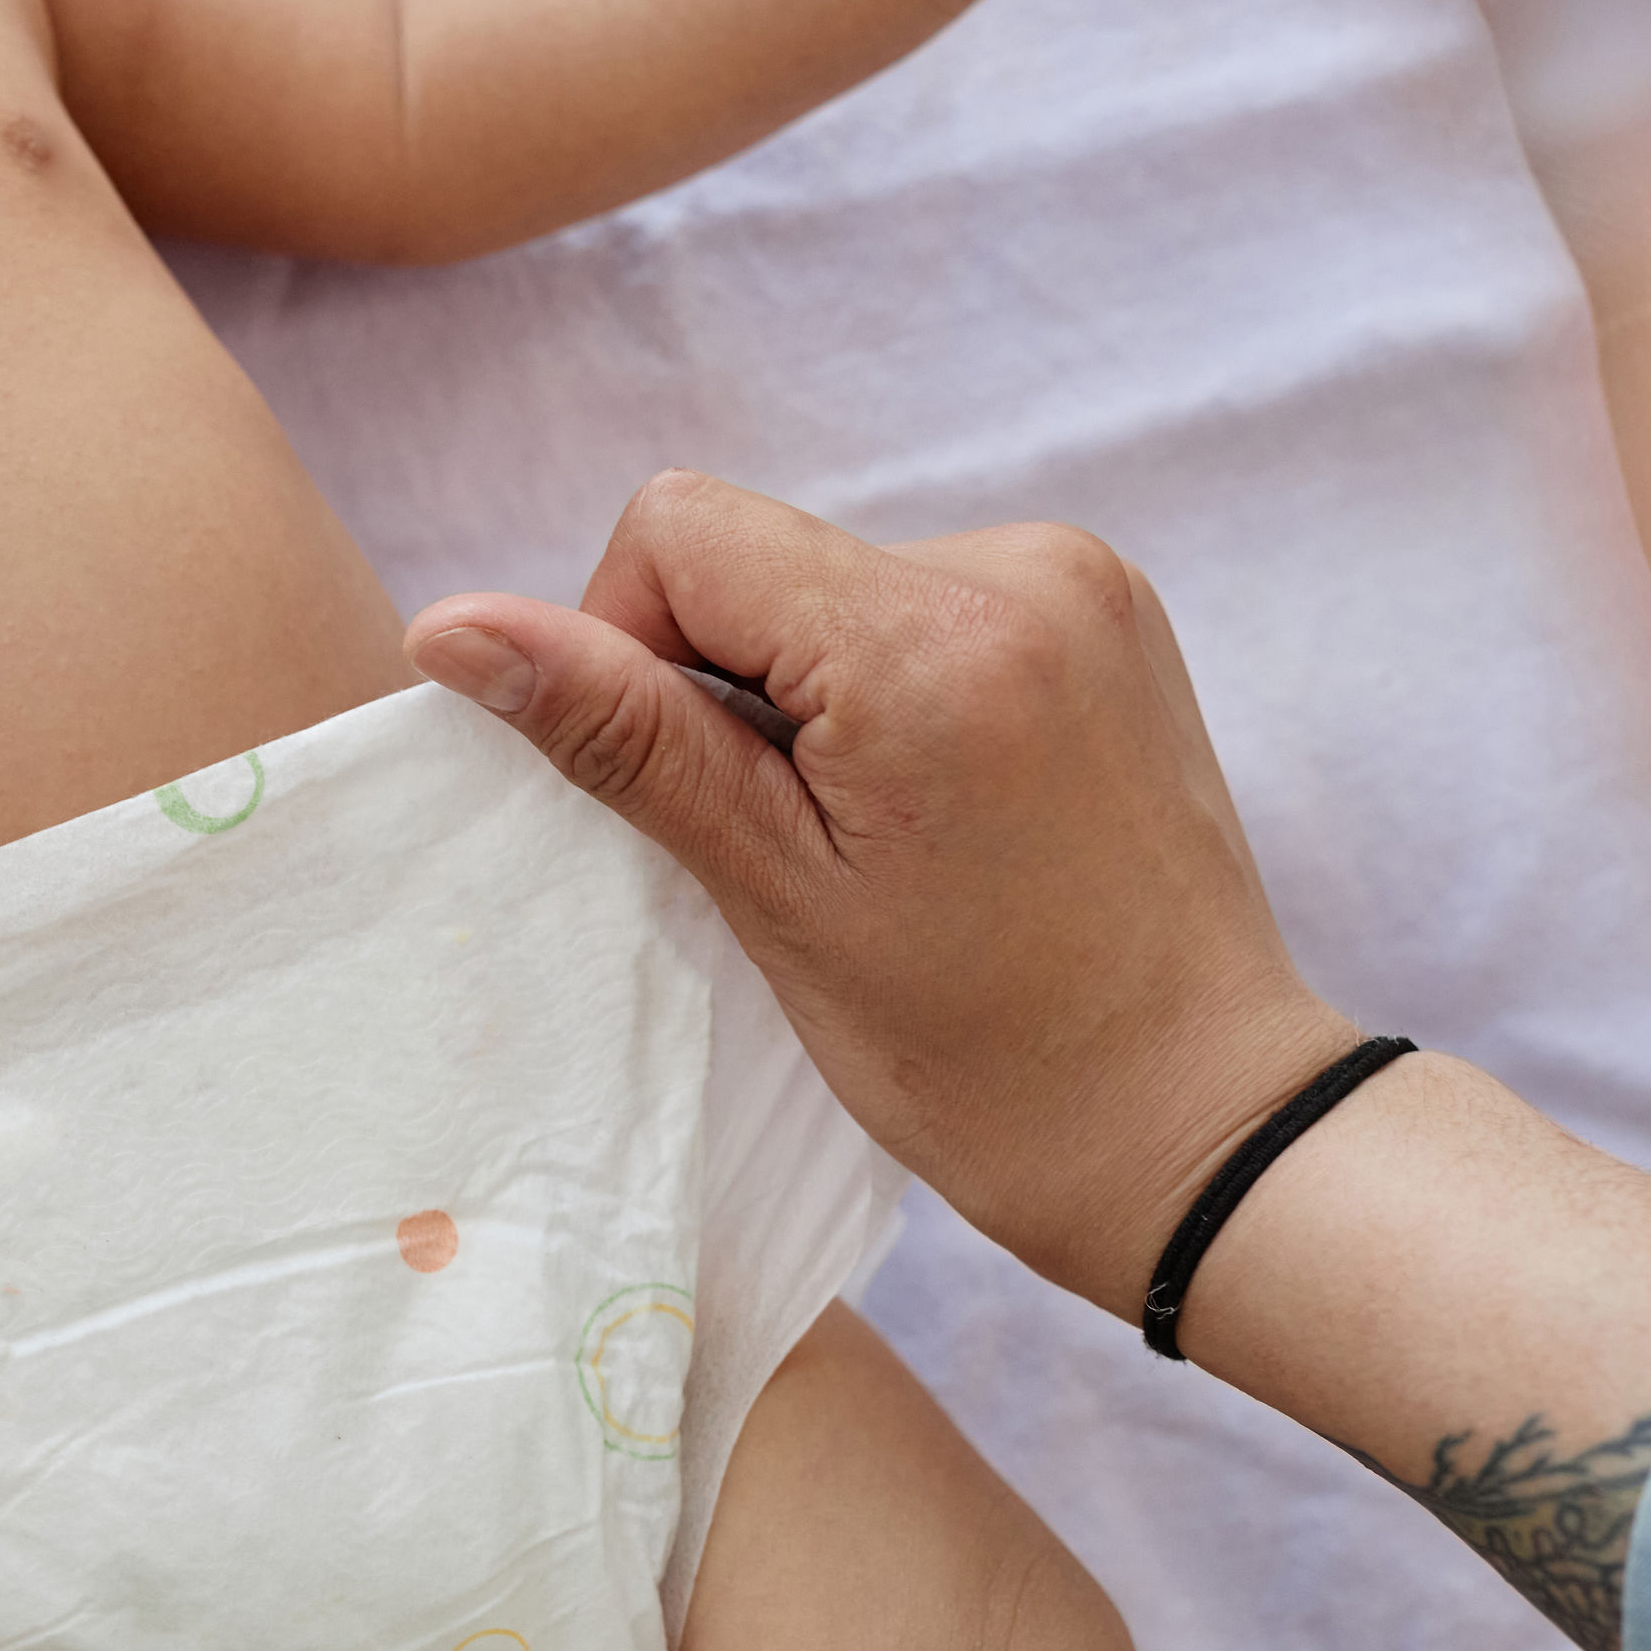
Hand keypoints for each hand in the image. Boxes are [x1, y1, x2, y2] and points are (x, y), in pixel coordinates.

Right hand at [401, 473, 1360, 1317]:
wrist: (1200, 1120)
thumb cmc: (985, 1050)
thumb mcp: (773, 892)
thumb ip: (618, 733)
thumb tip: (451, 627)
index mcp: (931, 637)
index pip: (676, 530)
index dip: (627, 649)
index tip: (698, 794)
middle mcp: (1021, 568)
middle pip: (751, 553)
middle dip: (725, 683)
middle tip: (798, 843)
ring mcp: (1079, 582)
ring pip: (828, 583)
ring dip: (806, 693)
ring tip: (881, 838)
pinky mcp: (1104, 611)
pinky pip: (917, 603)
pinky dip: (884, 690)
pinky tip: (936, 809)